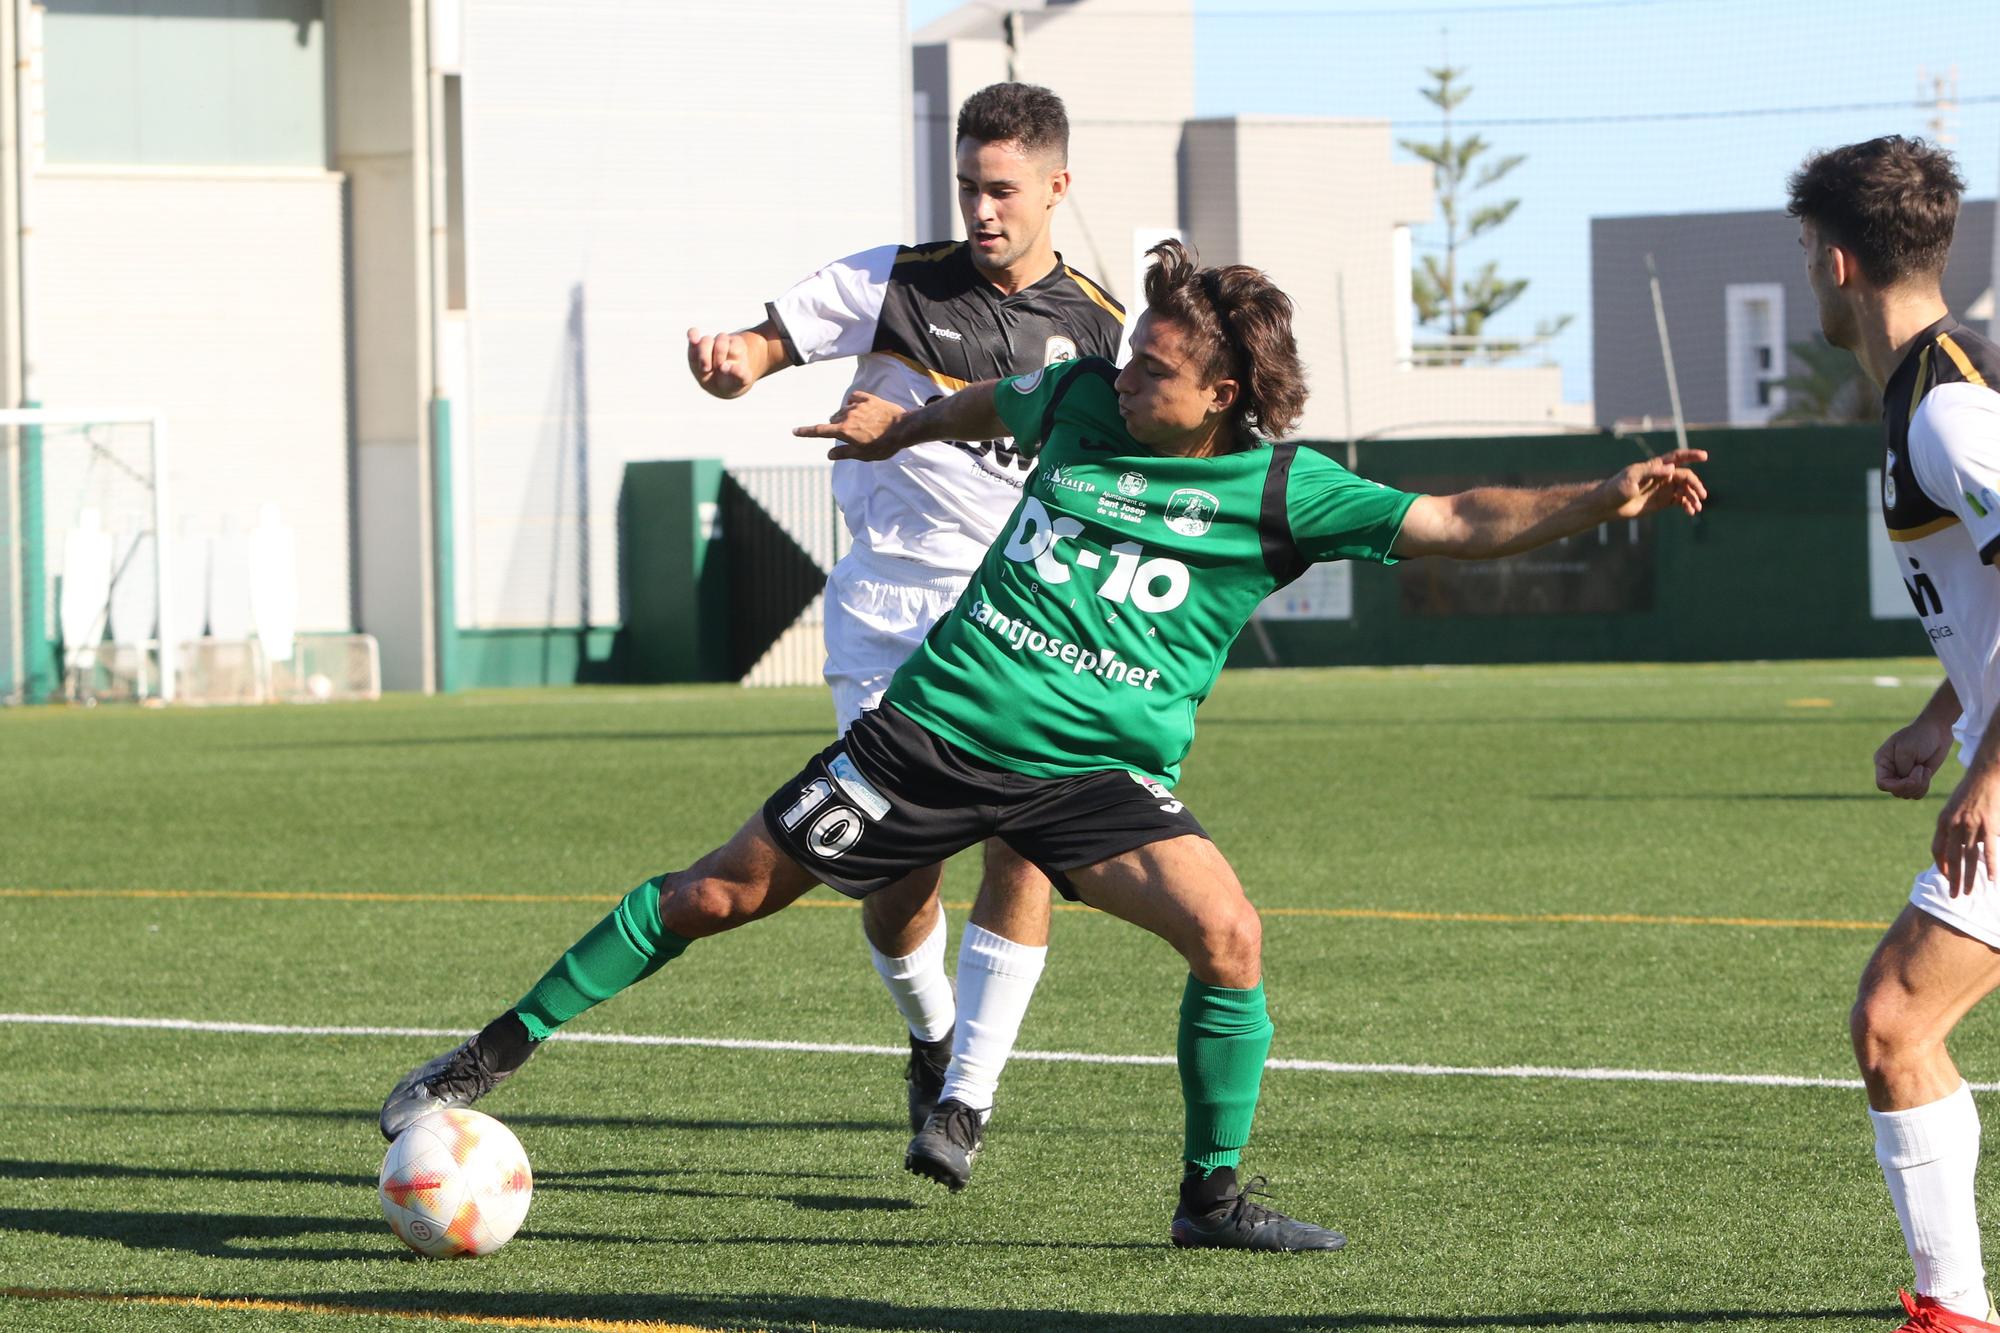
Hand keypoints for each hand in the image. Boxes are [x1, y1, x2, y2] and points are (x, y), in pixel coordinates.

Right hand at [687, 327, 755, 398]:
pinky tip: (693, 340)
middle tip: (718, 369)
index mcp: (738, 346)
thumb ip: (740, 373)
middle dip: (718, 356)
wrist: (721, 384)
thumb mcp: (742, 380)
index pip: (734, 348)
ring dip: (704, 355)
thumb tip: (725, 366)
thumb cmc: (734, 379)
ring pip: (706, 340)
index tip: (727, 371)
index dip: (730, 361)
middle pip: (721, 340)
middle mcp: (724, 341)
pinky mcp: (695, 346)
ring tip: (706, 369)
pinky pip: (692, 334)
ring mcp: (709, 343)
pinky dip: (692, 336)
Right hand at [793, 391, 907, 460]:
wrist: (903, 428)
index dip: (806, 432)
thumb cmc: (884, 445)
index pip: (820, 431)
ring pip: (843, 410)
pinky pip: (854, 398)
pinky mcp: (868, 398)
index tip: (795, 431)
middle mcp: (847, 416)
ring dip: (847, 417)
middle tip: (854, 437)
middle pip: (834, 421)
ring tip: (864, 426)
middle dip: (838, 428)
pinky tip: (862, 409)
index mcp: (844, 431)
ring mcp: (857, 406)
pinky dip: (854, 404)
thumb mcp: (863, 455)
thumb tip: (829, 454)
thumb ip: (844, 453)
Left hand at [1601, 449, 1707, 518]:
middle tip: (1702, 496)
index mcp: (1656, 466)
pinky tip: (1691, 512)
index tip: (1704, 456)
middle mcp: (1663, 476)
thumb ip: (1651, 472)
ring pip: (1686, 490)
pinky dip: (1688, 505)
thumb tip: (1671, 468)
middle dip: (1696, 485)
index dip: (1691, 455)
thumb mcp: (1631, 478)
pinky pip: (1681, 501)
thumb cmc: (1617, 488)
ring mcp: (1664, 488)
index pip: (1677, 457)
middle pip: (1686, 476)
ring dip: (1693, 497)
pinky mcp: (1663, 501)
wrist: (1609, 505)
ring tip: (1696, 508)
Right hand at [1876, 719, 1952, 799]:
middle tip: (1921, 768)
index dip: (1896, 786)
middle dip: (1912, 784)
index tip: (1911, 778)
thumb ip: (1903, 769)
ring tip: (1924, 769)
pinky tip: (1927, 772)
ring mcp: (1904, 776)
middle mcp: (1891, 771)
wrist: (1936, 731)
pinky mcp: (1917, 779)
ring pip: (1907, 794)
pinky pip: (1917, 794)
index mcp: (1883, 762)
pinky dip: (1924, 787)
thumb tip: (1907, 783)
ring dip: (1920, 785)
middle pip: (1896, 791)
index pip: (1882, 784)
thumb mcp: (1907, 751)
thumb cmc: (1919, 737)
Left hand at [1935, 765, 1999, 895]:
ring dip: (1969, 878)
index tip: (1945, 876)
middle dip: (1953, 879)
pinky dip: (1991, 867)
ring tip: (1969, 893)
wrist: (1986, 773)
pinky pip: (1990, 851)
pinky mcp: (1989, 825)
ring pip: (1969, 858)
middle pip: (1952, 858)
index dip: (1941, 865)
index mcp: (1943, 821)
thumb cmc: (1971, 791)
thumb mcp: (1954, 807)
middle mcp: (1954, 825)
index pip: (1937, 849)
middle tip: (1954, 895)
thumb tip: (1959, 845)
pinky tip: (1991, 880)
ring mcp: (1972, 826)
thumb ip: (1953, 826)